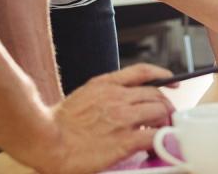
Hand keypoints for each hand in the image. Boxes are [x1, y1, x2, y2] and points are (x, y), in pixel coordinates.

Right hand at [24, 64, 176, 173]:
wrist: (46, 141)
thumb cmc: (57, 125)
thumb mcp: (82, 97)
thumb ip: (103, 96)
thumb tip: (120, 104)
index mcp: (105, 85)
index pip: (142, 72)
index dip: (161, 74)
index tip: (171, 79)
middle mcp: (117, 97)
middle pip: (155, 94)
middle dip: (164, 105)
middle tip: (164, 117)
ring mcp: (123, 118)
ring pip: (159, 112)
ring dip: (164, 121)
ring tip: (162, 131)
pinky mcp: (126, 140)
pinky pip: (155, 136)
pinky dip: (162, 139)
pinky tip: (159, 145)